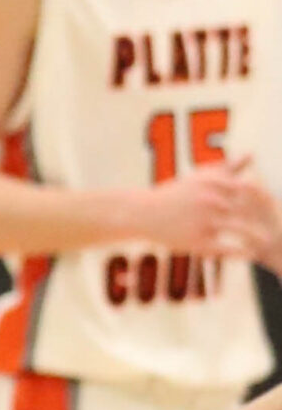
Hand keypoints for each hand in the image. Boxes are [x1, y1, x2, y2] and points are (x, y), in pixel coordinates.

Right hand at [135, 157, 281, 261]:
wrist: (142, 213)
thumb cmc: (175, 193)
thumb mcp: (200, 176)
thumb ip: (228, 166)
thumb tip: (252, 154)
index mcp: (214, 183)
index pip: (250, 190)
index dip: (265, 199)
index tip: (275, 206)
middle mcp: (211, 201)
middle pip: (249, 209)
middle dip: (266, 217)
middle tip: (279, 226)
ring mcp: (204, 221)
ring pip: (240, 229)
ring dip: (257, 236)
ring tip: (269, 242)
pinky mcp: (196, 241)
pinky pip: (225, 248)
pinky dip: (240, 252)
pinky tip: (250, 255)